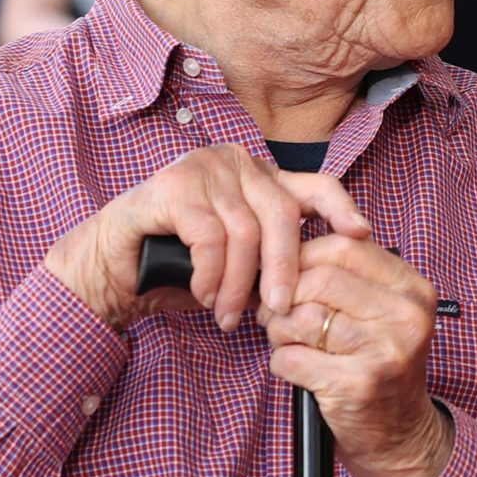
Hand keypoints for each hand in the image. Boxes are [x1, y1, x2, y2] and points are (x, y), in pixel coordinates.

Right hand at [43, 143, 370, 331]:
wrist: (113, 268)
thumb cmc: (180, 267)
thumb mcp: (241, 266)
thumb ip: (274, 260)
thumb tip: (321, 283)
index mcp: (259, 177)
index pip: (315, 184)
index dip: (342, 209)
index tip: (362, 236)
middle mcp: (235, 162)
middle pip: (282, 214)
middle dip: (284, 270)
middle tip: (277, 312)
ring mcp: (203, 167)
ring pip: (245, 232)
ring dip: (236, 284)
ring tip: (225, 313)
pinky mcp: (173, 185)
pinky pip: (210, 236)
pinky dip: (210, 275)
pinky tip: (202, 294)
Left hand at [259, 237, 451, 476]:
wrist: (402, 436)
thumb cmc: (381, 368)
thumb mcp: (382, 314)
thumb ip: (350, 277)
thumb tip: (285, 248)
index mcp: (412, 289)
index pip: (342, 247)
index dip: (301, 258)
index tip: (286, 277)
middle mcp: (405, 316)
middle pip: (317, 279)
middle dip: (283, 296)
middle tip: (276, 314)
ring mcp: (384, 351)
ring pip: (300, 318)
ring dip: (280, 333)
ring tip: (292, 344)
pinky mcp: (357, 385)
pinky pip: (291, 358)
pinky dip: (282, 364)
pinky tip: (299, 371)